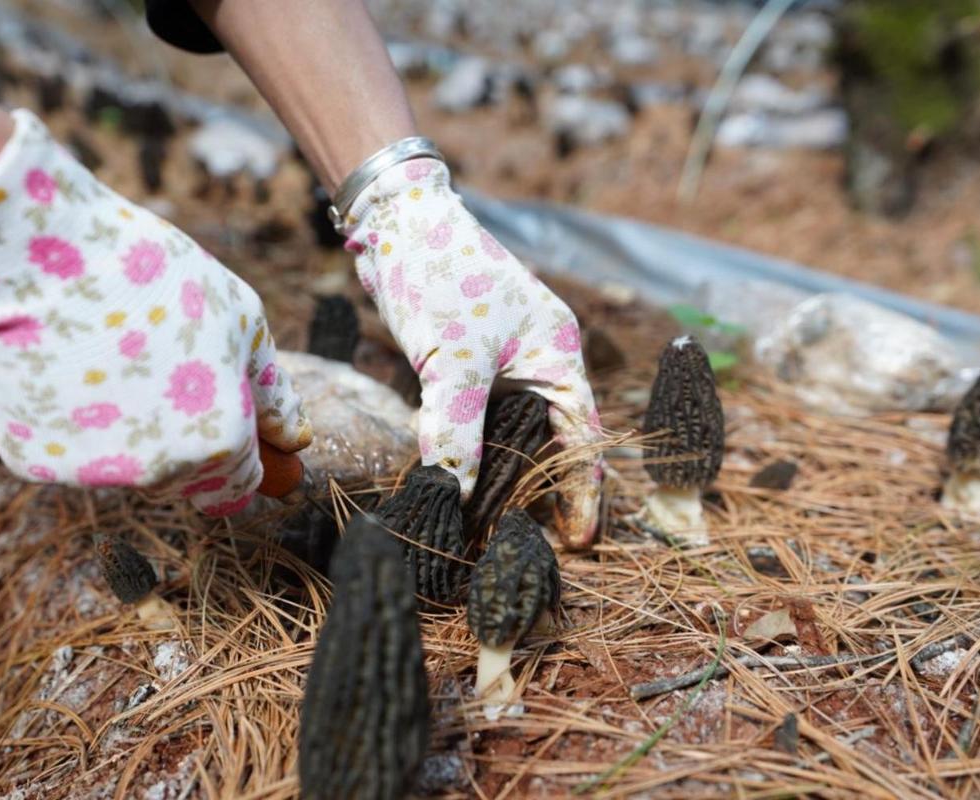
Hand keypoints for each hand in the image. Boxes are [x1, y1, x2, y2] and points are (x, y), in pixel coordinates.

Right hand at [0, 109, 310, 515]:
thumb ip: (273, 393)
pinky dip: (70, 416)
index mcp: (218, 444)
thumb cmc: (152, 275)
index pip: (240, 486)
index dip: (241, 451)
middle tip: (160, 360)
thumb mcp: (241, 321)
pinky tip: (62, 361)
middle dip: (186, 433)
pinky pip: (68, 448)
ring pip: (124, 462)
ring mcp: (90, 473)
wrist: (30, 255)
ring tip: (106, 348)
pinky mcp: (30, 460)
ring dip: (127, 424)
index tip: (226, 413)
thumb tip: (294, 440)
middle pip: (185, 474)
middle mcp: (157, 475)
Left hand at [344, 159, 601, 546]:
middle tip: (511, 541)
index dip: (580, 495)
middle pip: (548, 443)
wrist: (397, 223)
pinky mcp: (468, 361)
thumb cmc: (440, 278)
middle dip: (533, 491)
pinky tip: (447, 471)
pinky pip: (476, 416)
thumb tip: (455, 495)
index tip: (575, 543)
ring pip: (508, 433)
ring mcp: (504, 362)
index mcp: (559, 357)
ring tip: (480, 521)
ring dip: (494, 471)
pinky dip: (464, 445)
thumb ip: (457, 431)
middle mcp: (540, 363)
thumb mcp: (452, 362)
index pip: (582, 440)